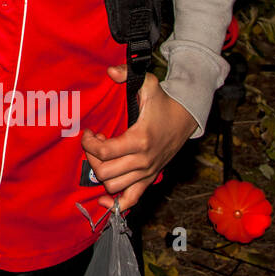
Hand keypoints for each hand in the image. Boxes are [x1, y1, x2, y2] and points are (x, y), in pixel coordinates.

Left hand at [81, 64, 197, 214]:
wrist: (185, 119)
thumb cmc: (163, 103)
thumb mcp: (148, 84)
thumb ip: (128, 74)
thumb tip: (111, 72)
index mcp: (140, 140)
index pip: (104, 152)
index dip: (89, 143)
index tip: (89, 132)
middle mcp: (143, 161)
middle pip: (104, 171)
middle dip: (92, 157)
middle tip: (94, 143)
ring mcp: (147, 173)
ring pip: (113, 186)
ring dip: (101, 173)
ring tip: (103, 157)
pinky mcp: (149, 179)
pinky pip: (131, 200)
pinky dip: (116, 204)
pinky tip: (104, 199)